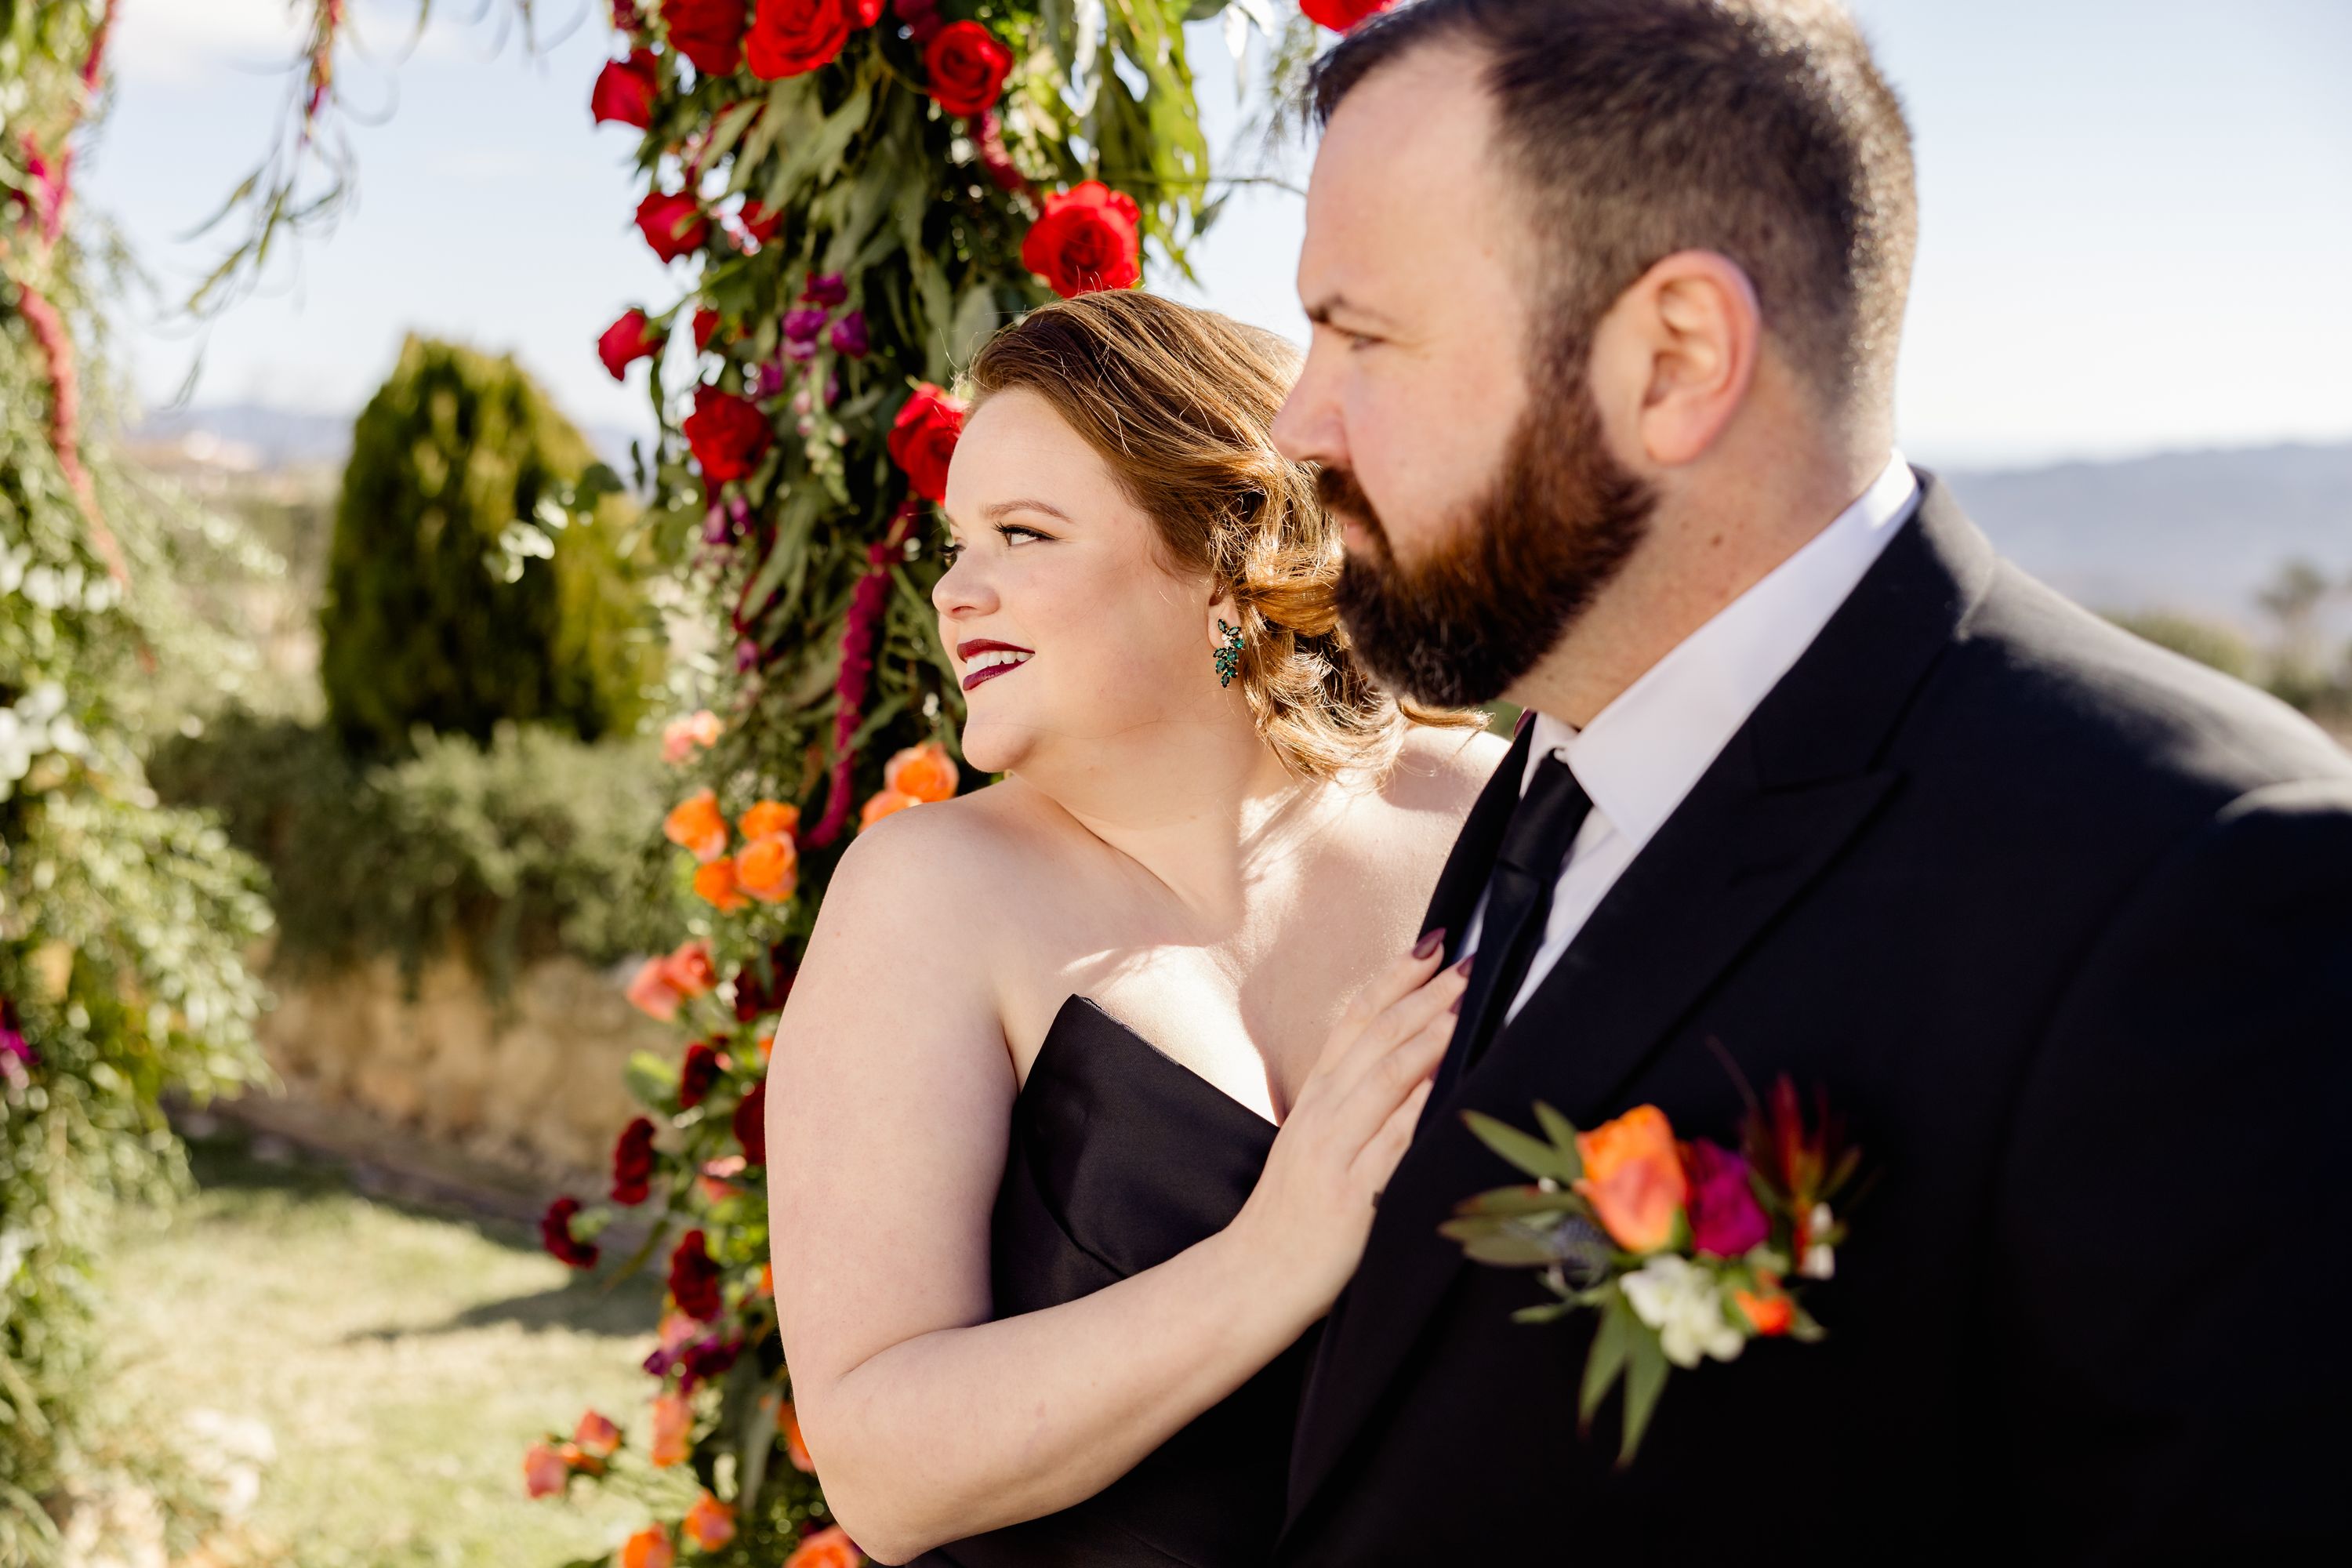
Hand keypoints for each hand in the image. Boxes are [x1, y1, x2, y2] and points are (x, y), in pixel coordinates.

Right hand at [1225, 932, 1469, 1322]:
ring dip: (1429, 1036)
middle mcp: (1321, 1114)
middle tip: (1463, 961)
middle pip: (1376, 1037)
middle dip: (1424, 994)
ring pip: (1387, 1078)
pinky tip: (1450, 1079)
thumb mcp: (1312, 1145)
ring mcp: (1335, 1151)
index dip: (1393, 978)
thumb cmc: (1291, 1215)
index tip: (1430, 946)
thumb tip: (1410, 1067)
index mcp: (1313, 1099)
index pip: (1355, 1020)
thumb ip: (1350, 1106)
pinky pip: (1394, 1139)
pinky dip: (1423, 1105)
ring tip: (1465, 1002)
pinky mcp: (1353, 1192)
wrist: (1254, 1277)